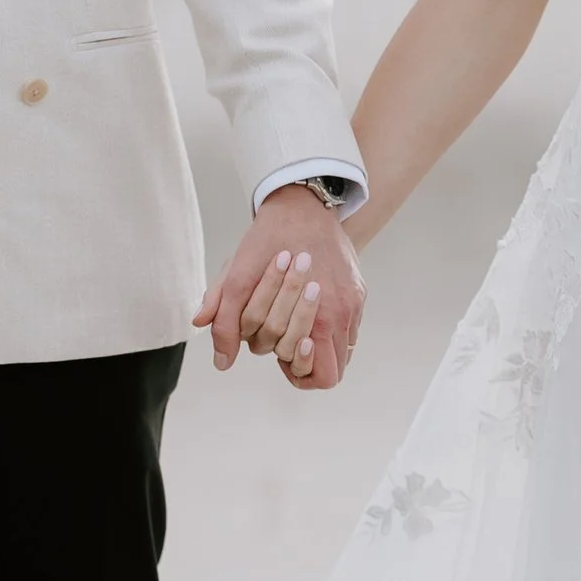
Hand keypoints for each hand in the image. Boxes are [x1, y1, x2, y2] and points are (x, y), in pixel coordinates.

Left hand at [201, 187, 364, 390]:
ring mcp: (354, 302)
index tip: (281, 357)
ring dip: (320, 348)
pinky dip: (331, 331)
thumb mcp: (237, 275)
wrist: (302, 204)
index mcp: (319, 315)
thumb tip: (221, 361)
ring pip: (343, 351)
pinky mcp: (358, 291)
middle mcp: (343, 313)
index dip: (299, 375)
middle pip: (331, 367)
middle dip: (303, 358)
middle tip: (284, 339)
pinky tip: (309, 312)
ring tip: (296, 328)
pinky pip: (350, 329)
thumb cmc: (269, 240)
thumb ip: (226, 319)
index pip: (321, 376)